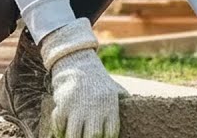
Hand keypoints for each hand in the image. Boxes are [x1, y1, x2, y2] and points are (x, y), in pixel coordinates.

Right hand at [39, 18, 125, 137]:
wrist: (79, 64)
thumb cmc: (99, 83)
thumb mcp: (114, 89)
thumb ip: (123, 101)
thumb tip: (138, 109)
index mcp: (110, 105)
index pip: (111, 132)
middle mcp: (95, 107)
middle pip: (92, 136)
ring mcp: (78, 106)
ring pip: (74, 135)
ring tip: (75, 137)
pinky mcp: (63, 104)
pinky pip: (59, 125)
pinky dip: (59, 130)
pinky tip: (62, 130)